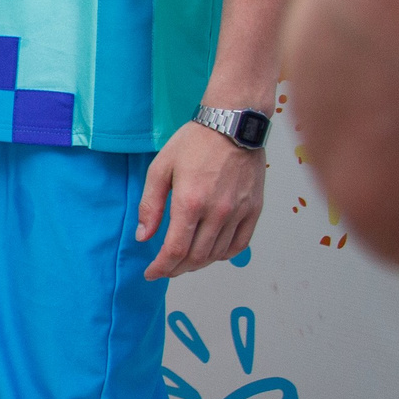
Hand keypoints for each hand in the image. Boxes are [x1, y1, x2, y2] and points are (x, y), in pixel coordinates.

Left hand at [139, 120, 265, 279]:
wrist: (232, 125)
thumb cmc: (193, 143)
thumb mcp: (160, 169)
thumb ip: (150, 206)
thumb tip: (143, 236)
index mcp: (190, 202)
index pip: (175, 250)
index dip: (161, 267)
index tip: (151, 274)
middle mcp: (217, 212)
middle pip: (196, 257)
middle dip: (177, 268)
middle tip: (165, 269)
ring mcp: (239, 212)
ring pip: (218, 254)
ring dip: (198, 264)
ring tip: (184, 262)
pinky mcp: (255, 209)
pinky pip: (241, 244)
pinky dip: (224, 255)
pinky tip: (211, 253)